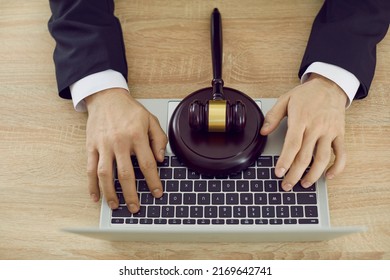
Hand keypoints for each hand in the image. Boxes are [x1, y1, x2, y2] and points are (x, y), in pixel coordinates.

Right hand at [85, 88, 167, 212]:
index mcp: (137, 135)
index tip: (157, 193)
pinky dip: (92, 185)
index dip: (153, 181)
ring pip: (105, 174)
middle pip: (126, 174)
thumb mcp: (151, 120)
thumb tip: (161, 159)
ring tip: (116, 206)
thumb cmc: (129, 110)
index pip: (147, 164)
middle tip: (135, 208)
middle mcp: (119, 142)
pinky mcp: (91, 146)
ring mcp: (103, 145)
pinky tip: (95, 196)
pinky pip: (90, 169)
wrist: (106, 97)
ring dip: (110, 193)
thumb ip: (159, 139)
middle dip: (131, 194)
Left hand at [260, 73, 347, 190]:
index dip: (286, 161)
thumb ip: (273, 116)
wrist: (330, 85)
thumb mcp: (285, 99)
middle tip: (286, 185)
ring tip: (303, 184)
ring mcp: (329, 132)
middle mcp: (316, 127)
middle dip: (295, 174)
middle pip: (305, 156)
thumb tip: (263, 131)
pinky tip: (329, 176)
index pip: (293, 144)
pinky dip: (337, 167)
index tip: (279, 173)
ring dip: (313, 175)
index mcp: (301, 119)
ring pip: (323, 159)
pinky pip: (341, 153)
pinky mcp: (339, 134)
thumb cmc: (307, 94)